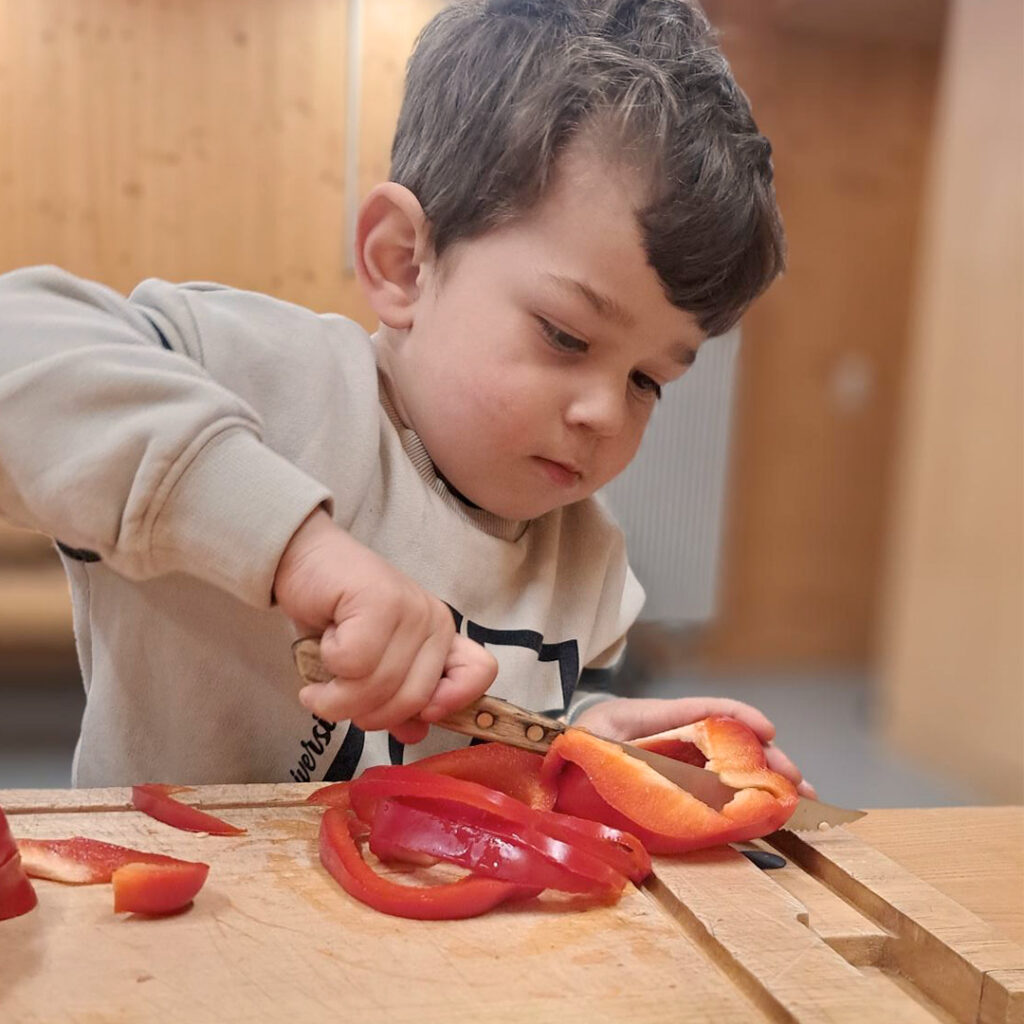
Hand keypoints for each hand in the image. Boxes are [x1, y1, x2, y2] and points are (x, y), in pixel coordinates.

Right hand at [273, 509, 497, 743]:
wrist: (304, 560)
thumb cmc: (336, 617)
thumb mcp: (371, 666)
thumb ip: (396, 700)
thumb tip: (415, 734)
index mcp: (442, 636)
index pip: (479, 672)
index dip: (451, 703)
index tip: (413, 714)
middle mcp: (434, 620)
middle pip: (414, 699)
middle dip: (366, 715)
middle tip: (336, 702)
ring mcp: (410, 608)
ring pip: (378, 685)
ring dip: (334, 698)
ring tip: (317, 687)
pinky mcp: (378, 600)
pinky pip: (352, 663)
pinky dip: (326, 665)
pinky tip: (320, 647)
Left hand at [572, 696, 816, 798]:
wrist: (533, 792)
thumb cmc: (558, 762)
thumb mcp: (588, 748)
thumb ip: (619, 752)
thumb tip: (656, 766)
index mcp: (637, 720)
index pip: (694, 709)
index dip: (734, 716)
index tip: (768, 729)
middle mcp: (656, 742)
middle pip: (717, 743)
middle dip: (759, 758)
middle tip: (795, 780)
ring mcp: (662, 770)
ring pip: (720, 770)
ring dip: (758, 782)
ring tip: (794, 799)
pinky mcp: (665, 798)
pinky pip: (708, 798)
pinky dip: (739, 804)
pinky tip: (767, 814)